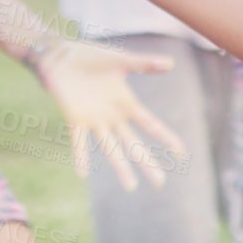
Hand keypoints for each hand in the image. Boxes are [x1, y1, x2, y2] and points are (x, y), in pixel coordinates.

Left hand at [36, 42, 187, 190]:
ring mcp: (94, 120)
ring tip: (132, 187)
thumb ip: (144, 63)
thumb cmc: (91, 57)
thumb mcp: (121, 60)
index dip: (166, 138)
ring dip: (121, 167)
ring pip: (110, 148)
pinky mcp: (75, 118)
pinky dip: (81, 156)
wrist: (61, 56)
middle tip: (160, 184)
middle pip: (133, 145)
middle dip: (147, 163)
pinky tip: (83, 173)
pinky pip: (78, 141)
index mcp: (126, 104)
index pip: (151, 125)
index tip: (182, 154)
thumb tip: (172, 63)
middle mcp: (112, 117)